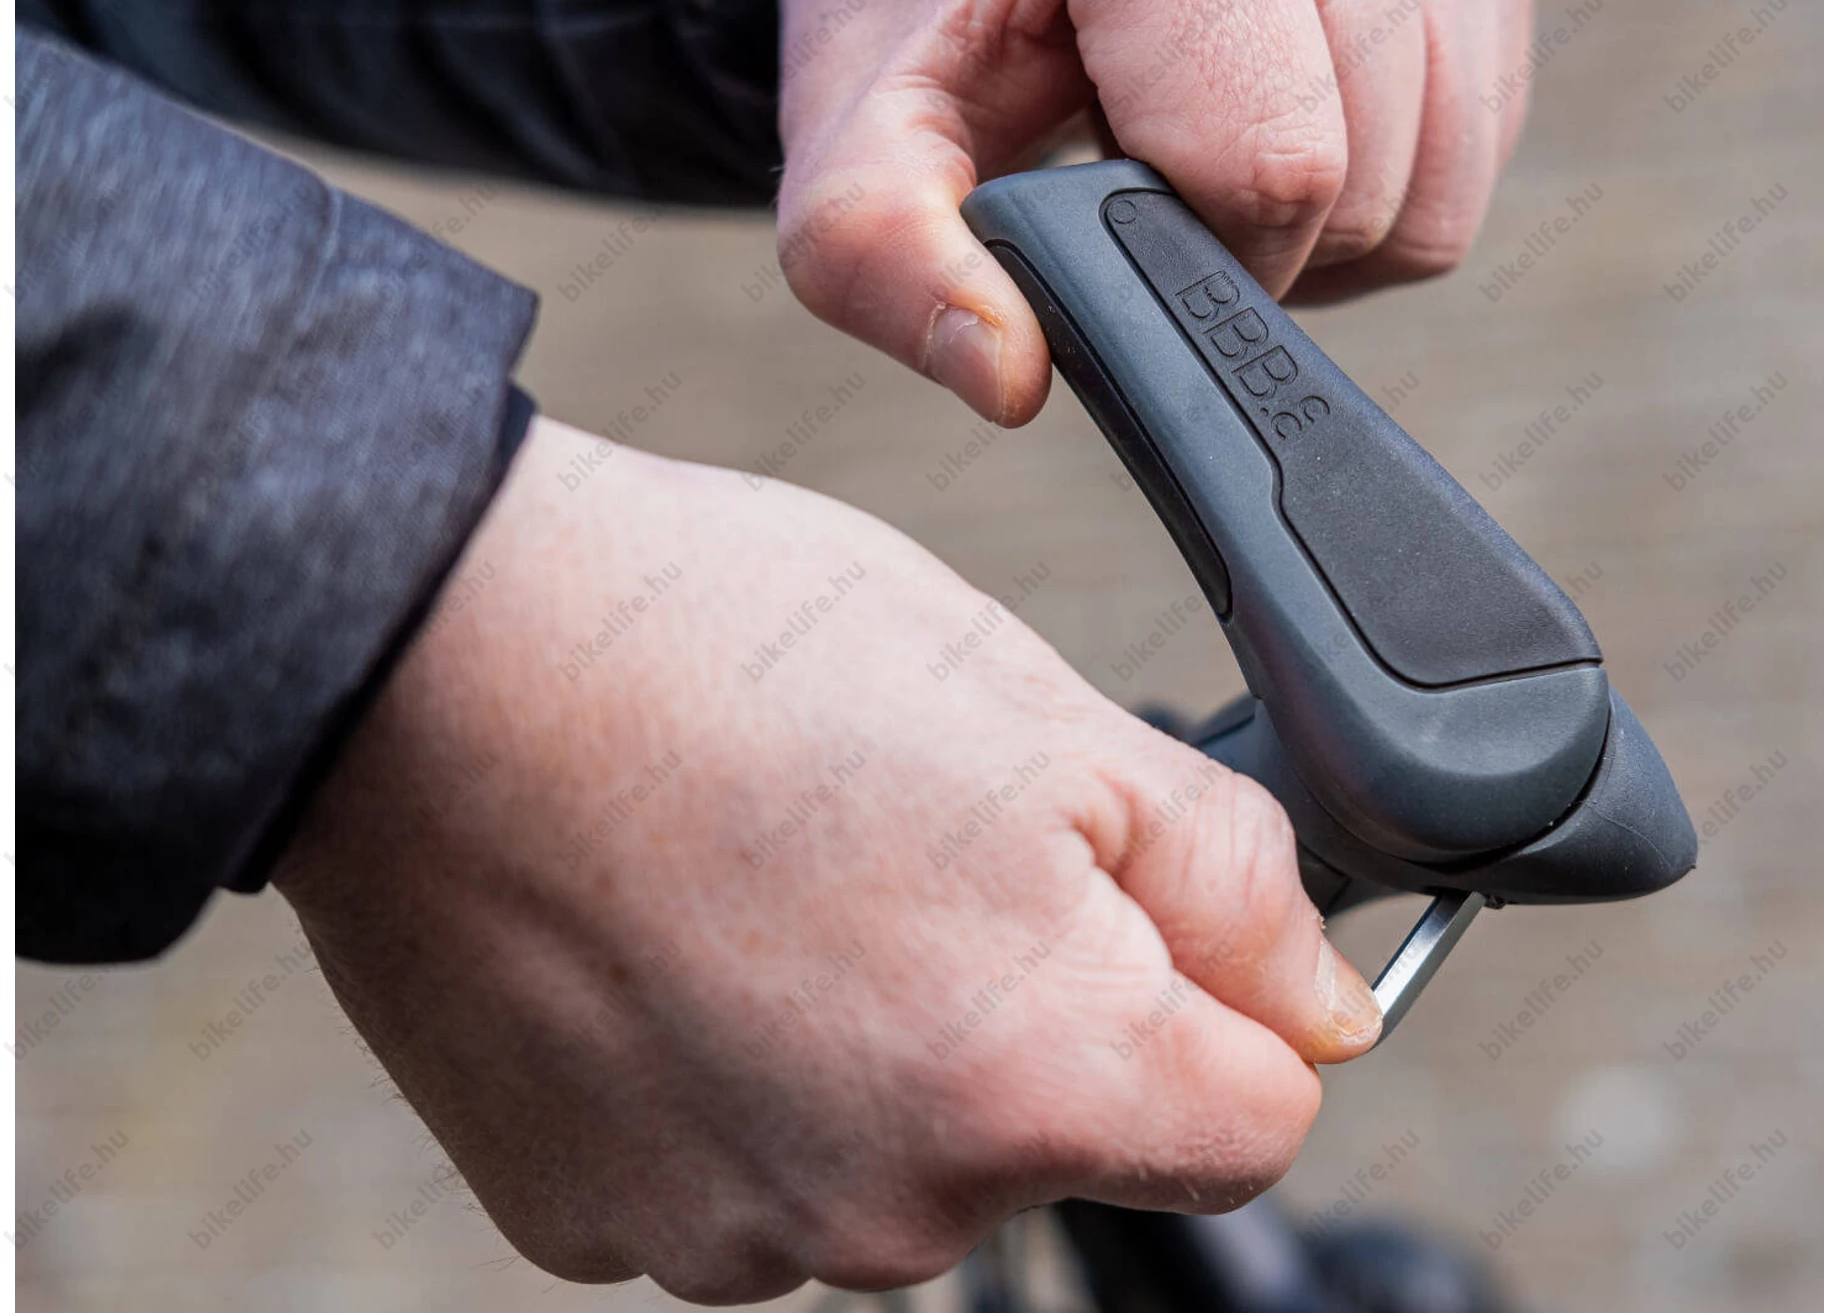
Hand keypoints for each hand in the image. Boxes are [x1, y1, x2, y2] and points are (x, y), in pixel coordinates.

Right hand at [275, 417, 1380, 1302]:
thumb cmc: (734, 653)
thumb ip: (1238, 892)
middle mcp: (888, 1216)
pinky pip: (753, 1175)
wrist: (423, 650)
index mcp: (1034, 1088)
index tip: (1133, 912)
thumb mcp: (1053, 721)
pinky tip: (686, 946)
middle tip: (920, 849)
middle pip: (1067, 1146)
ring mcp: (729, 1239)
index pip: (1254, 1127)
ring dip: (884, 1050)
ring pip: (904, 1164)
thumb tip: (1334, 1011)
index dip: (1222, 1006)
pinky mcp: (599, 1224)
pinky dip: (747, 1083)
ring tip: (781, 883)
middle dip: (1044, 1015)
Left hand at [772, 0, 1539, 423]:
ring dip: (1327, 227)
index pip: (1275, 158)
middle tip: (1152, 173)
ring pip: (1441, 186)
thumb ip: (886, 246)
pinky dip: (1385, 181)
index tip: (1118, 198)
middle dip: (1256, 241)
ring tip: (1211, 150)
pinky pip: (1479, 145)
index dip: (1193, 239)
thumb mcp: (866, 108)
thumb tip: (1006, 372)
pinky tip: (1281, 119)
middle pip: (1372, 185)